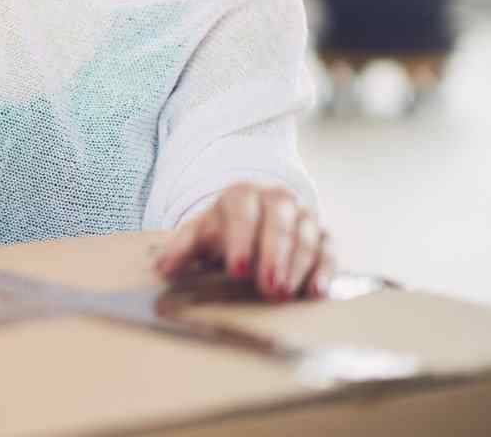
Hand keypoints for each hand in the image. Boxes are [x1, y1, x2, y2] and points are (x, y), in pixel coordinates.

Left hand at [153, 183, 333, 300]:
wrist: (251, 222)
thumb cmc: (222, 232)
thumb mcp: (200, 235)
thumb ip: (181, 248)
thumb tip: (162, 267)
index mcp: (242, 195)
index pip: (242, 213)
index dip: (240, 241)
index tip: (236, 270)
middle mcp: (277, 200)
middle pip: (279, 223)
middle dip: (273, 256)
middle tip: (268, 288)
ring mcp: (303, 216)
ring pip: (306, 236)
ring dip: (297, 266)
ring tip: (285, 294)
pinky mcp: (323, 235)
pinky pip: (329, 251)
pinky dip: (324, 271)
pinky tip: (316, 292)